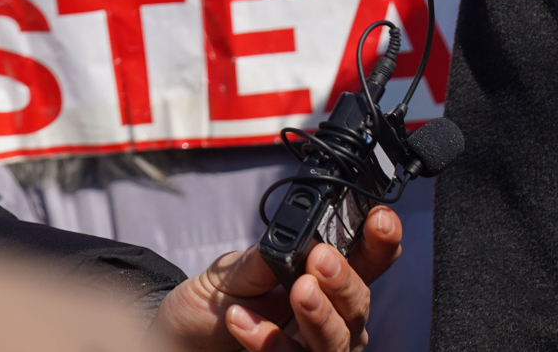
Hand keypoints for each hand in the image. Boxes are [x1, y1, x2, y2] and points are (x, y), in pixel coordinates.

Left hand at [154, 206, 403, 350]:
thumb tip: (298, 231)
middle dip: (346, 280)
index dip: (382, 241)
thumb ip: (269, 255)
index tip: (378, 219)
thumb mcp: (232, 271)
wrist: (174, 344)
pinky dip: (272, 344)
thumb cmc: (210, 307)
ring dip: (320, 314)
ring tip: (296, 290)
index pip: (372, 261)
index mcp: (327, 281)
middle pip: (360, 303)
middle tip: (321, 259)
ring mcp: (315, 350)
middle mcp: (332, 318)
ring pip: (340, 340)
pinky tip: (241, 321)